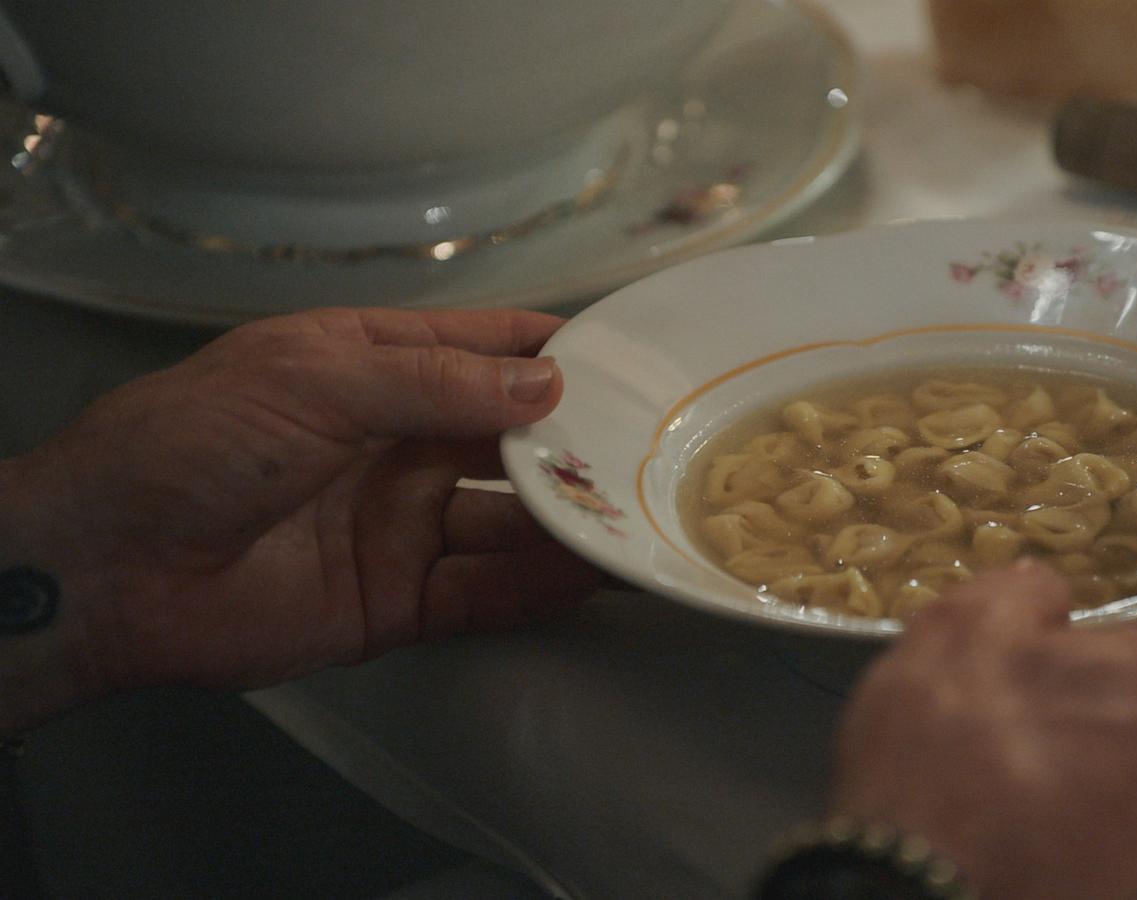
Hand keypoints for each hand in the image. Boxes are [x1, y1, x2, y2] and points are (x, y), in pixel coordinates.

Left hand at [0, 307, 599, 728]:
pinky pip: (484, 590)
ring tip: (641, 514)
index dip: (554, 353)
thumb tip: (548, 388)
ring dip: (570, 517)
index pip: (485, 350)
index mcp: (375, 369)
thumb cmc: (198, 441)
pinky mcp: (399, 600)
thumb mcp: (315, 381)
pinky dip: (536, 585)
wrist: (109, 566)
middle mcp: (402, 443)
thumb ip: (435, 386)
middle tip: (657, 447)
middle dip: (580, 441)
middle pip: (512, 439)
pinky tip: (589, 574)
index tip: (634, 359)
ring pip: (510, 519)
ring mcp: (404, 524)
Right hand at [830, 561, 1136, 899]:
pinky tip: (1033, 828)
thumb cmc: (951, 745)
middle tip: (1057, 704)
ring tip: (1036, 774)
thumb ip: (1026, 592)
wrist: (914, 886)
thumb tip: (1048, 595)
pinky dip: (1101, 833)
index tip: (1131, 635)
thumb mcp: (964, 627)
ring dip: (1122, 774)